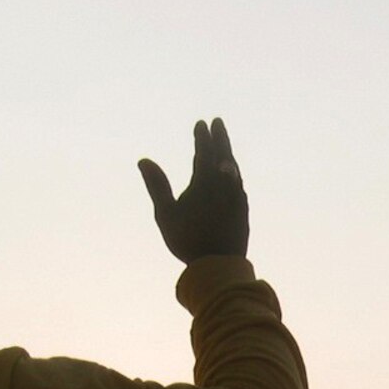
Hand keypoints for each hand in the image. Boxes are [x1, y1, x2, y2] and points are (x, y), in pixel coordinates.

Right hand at [137, 118, 248, 262]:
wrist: (220, 266)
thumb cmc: (188, 241)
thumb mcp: (166, 214)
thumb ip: (157, 185)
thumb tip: (144, 160)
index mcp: (205, 183)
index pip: (204, 152)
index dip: (202, 137)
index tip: (201, 123)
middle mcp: (224, 186)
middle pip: (223, 154)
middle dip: (220, 137)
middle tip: (218, 122)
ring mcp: (237, 198)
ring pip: (234, 169)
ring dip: (228, 153)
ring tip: (224, 145)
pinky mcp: (243, 210)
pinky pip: (239, 184)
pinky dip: (234, 173)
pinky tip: (233, 175)